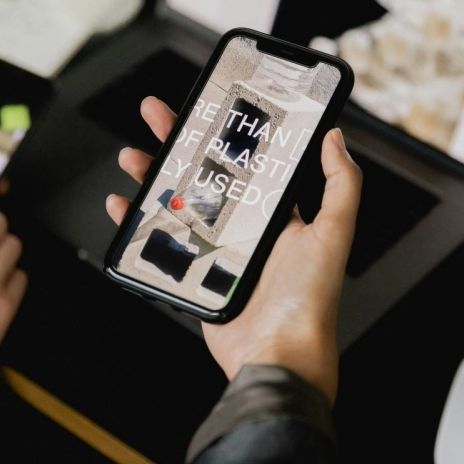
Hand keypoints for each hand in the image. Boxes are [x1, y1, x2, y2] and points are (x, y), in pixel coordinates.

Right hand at [107, 97, 361, 402]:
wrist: (277, 356)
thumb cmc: (309, 299)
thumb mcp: (334, 233)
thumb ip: (342, 184)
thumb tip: (336, 136)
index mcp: (275, 214)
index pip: (246, 161)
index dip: (224, 133)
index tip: (208, 106)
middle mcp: (243, 228)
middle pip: (202, 173)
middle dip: (177, 141)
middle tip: (155, 114)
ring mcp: (214, 250)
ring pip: (174, 201)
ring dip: (150, 175)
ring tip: (131, 155)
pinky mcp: (190, 274)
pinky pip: (157, 240)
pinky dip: (135, 221)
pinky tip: (121, 203)